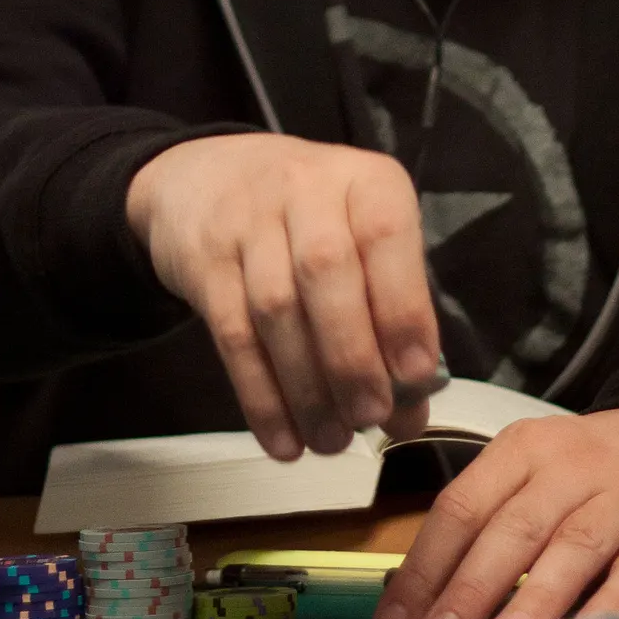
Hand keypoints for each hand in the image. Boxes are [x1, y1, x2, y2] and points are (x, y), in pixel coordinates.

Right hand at [126, 133, 440, 461]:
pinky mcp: (203, 262)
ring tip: (331, 442)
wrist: (206, 176)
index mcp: (363, 181)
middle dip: (352, 356)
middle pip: (326, 272)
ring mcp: (246, 222)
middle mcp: (305, 189)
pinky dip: (260, 397)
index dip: (402, 307)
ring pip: (276, 310)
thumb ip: (390, 314)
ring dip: (307, 388)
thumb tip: (411, 410)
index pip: (385, 235)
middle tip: (370, 417)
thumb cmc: (311, 217)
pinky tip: (284, 441)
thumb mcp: (360, 239)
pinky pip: (232, 337)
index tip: (416, 375)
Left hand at [371, 408, 618, 618]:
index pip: (462, 505)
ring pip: (574, 546)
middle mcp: (569, 468)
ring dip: (539, 595)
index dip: (425, 566)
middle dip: (471, 586)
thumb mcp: (537, 475)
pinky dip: (615, 606)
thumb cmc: (595, 474)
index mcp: (522, 451)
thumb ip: (489, 526)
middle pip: (513, 527)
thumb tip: (423, 600)